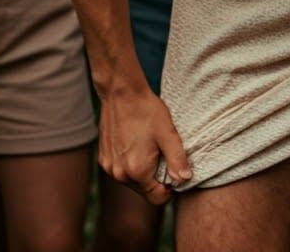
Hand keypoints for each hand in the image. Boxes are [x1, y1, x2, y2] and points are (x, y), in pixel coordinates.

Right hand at [98, 85, 190, 204]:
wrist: (121, 92)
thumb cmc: (146, 110)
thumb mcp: (168, 133)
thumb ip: (177, 159)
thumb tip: (185, 179)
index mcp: (137, 171)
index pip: (158, 198)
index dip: (171, 188)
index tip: (176, 170)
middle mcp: (119, 174)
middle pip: (145, 191)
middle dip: (157, 179)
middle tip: (165, 155)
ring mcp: (109, 167)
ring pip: (133, 182)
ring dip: (144, 172)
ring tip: (152, 148)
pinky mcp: (104, 159)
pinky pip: (122, 170)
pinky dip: (131, 164)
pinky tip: (138, 145)